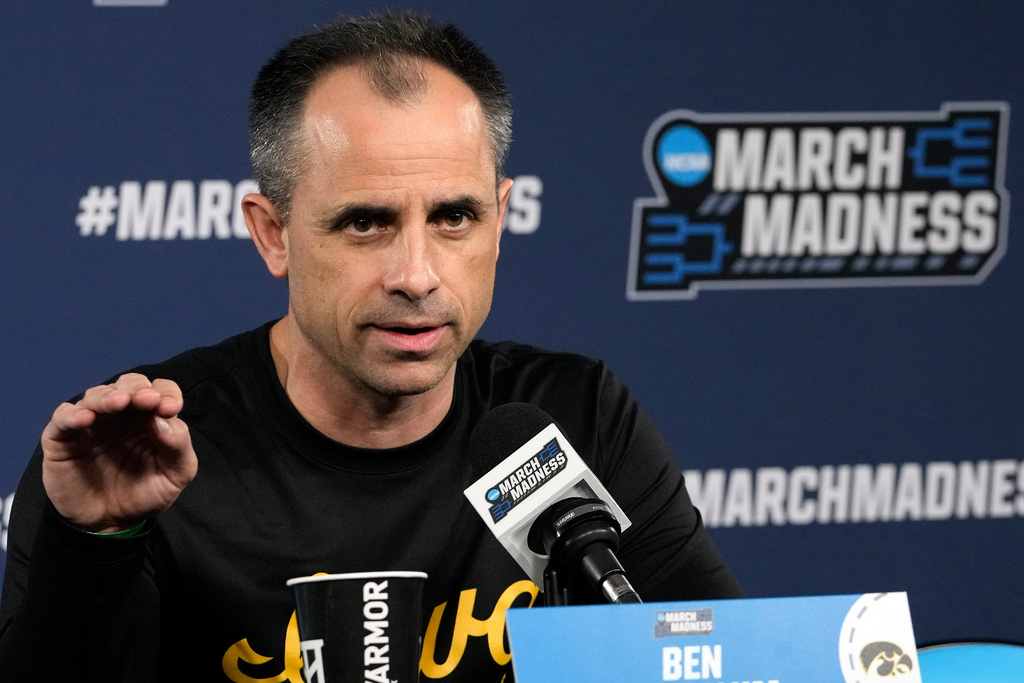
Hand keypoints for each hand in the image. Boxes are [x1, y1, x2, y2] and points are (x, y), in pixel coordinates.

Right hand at [41, 373, 197, 533]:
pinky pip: (63, 417)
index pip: (160, 390)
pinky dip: (73, 414)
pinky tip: (86, 418)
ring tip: (120, 402)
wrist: (110, 524)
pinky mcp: (63, 439)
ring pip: (96, 396)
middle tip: (147, 400)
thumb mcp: (175, 473)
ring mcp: (91, 424)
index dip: (166, 392)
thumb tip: (164, 417)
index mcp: (150, 417)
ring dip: (108, 396)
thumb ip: (177, 444)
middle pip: (128, 385)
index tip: (172, 407)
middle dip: (138, 388)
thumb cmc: (145, 493)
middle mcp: (121, 415)